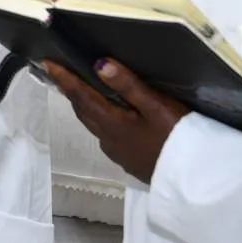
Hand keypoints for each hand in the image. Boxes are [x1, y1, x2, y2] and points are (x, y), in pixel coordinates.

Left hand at [40, 58, 188, 183]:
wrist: (193, 179)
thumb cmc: (177, 137)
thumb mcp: (156, 106)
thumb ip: (128, 85)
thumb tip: (99, 63)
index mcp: (112, 124)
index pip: (81, 96)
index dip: (64, 78)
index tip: (48, 63)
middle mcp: (108, 140)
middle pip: (83, 111)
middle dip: (71, 91)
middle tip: (61, 72)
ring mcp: (118, 152)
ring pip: (93, 124)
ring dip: (84, 105)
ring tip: (81, 90)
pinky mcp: (129, 160)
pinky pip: (105, 135)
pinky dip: (99, 119)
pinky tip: (109, 115)